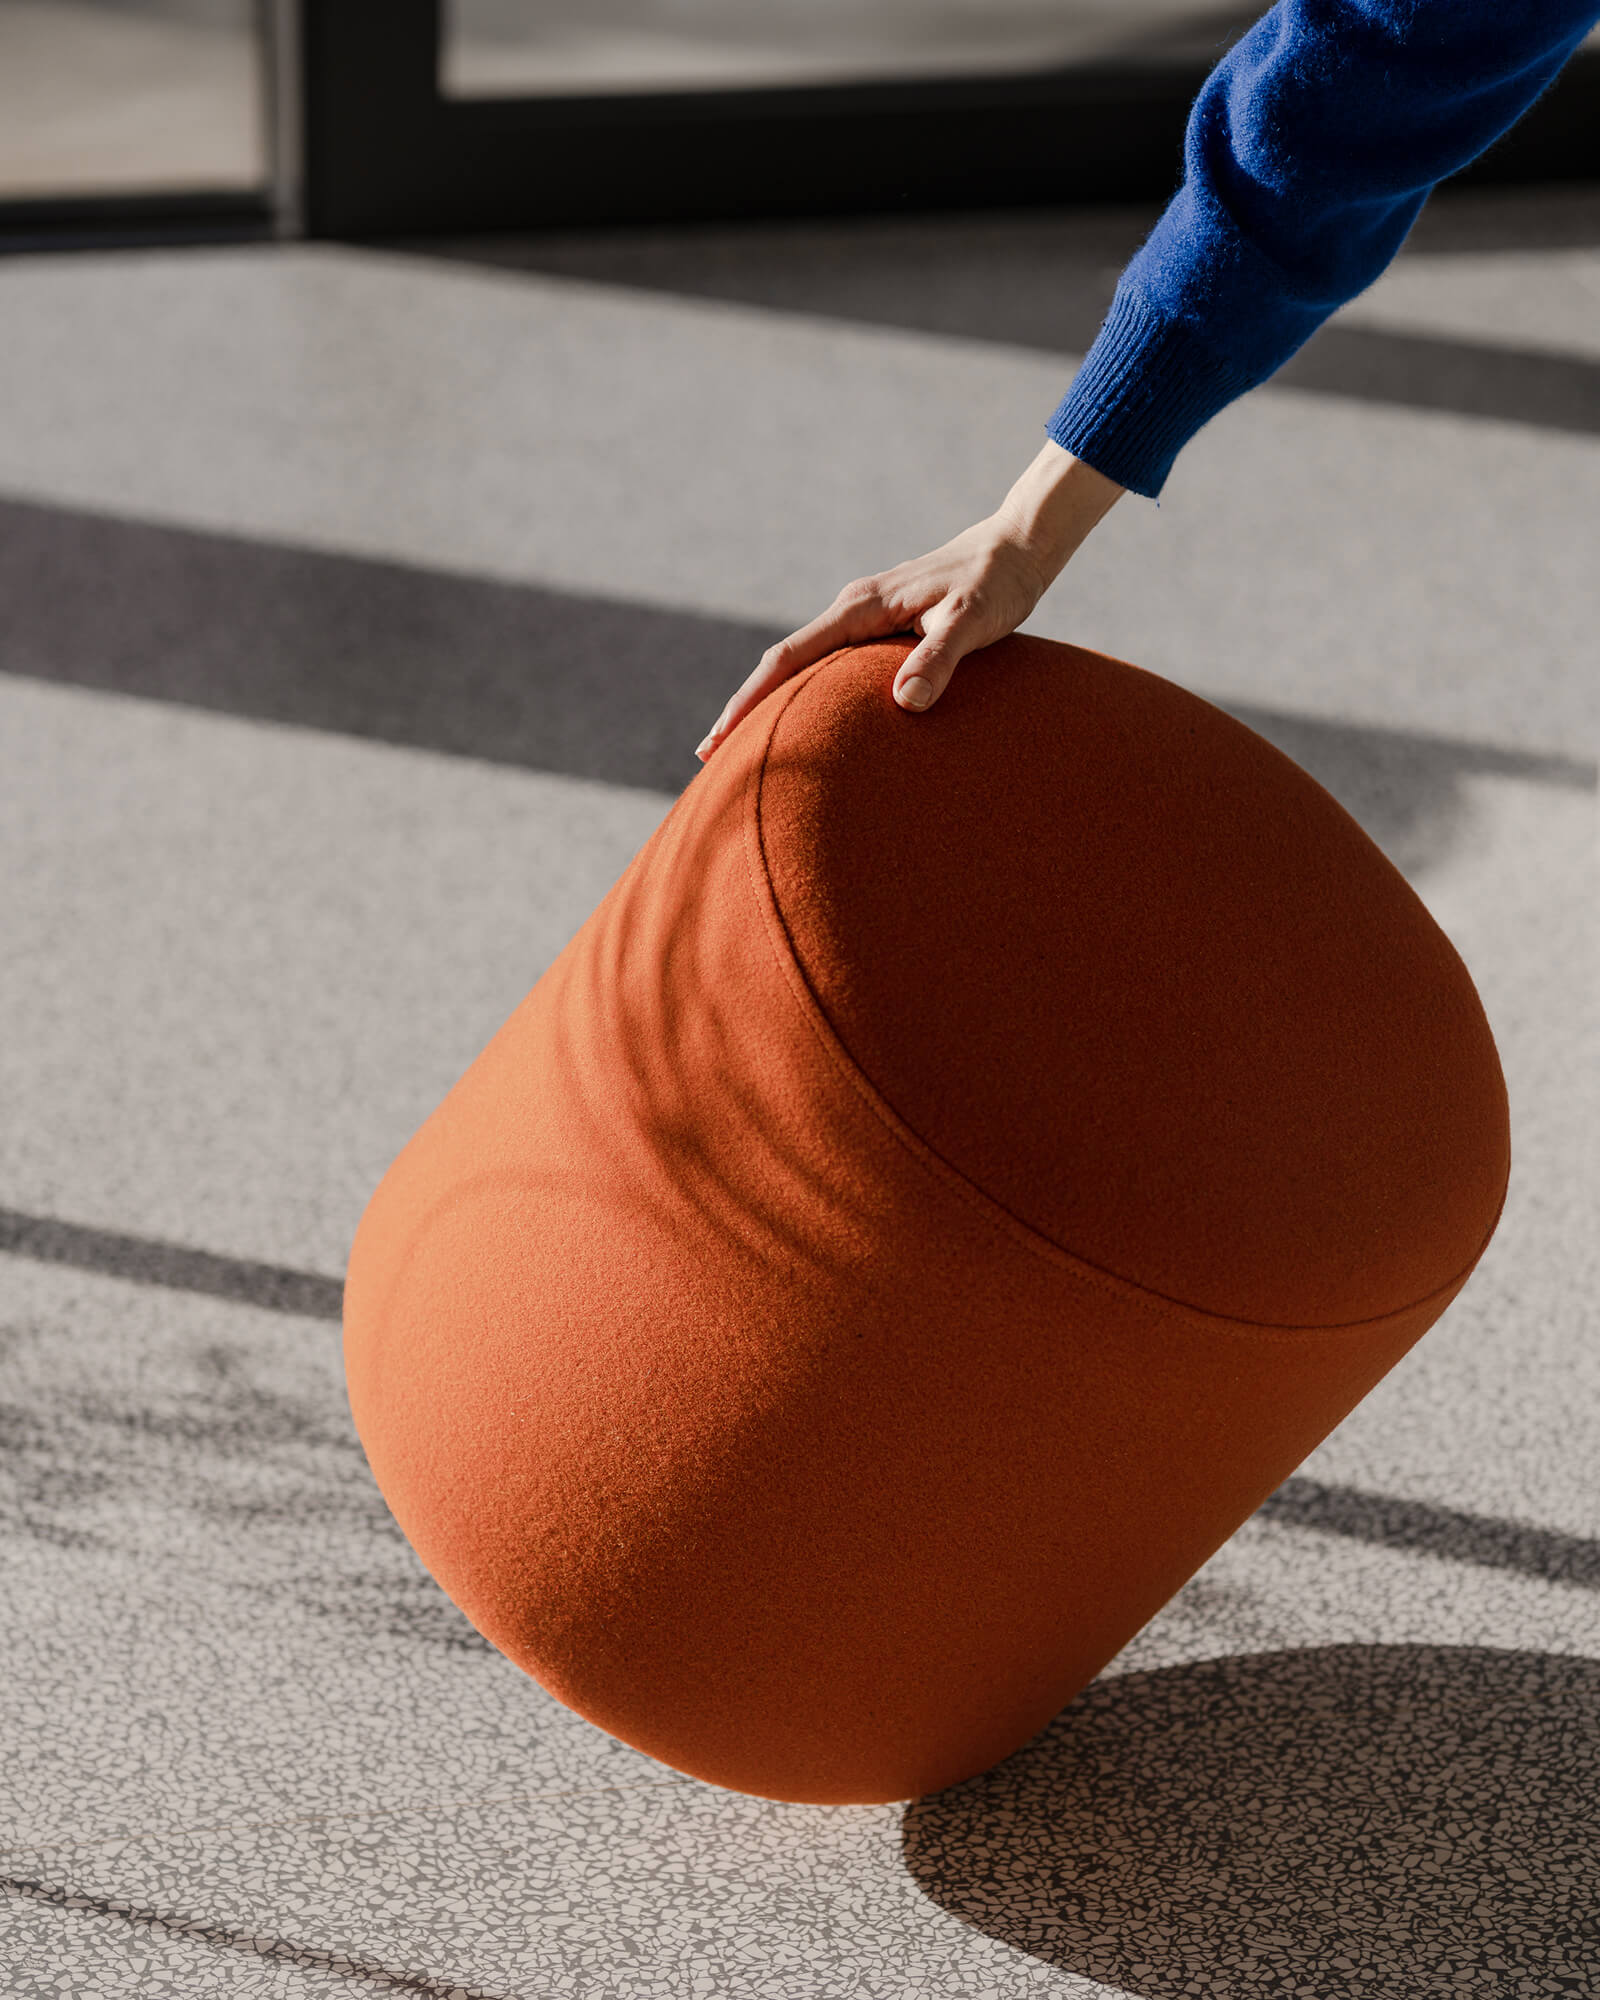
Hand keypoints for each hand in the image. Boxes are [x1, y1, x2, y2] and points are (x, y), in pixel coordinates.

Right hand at [696, 443, 1123, 759]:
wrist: (1015, 549)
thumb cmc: (997, 585)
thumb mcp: (974, 621)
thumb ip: (940, 657)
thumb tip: (904, 703)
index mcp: (861, 608)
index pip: (789, 657)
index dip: (750, 700)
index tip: (719, 738)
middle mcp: (852, 610)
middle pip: (781, 664)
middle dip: (744, 709)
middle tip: (709, 758)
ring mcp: (863, 619)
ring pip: (801, 665)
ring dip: (769, 703)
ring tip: (743, 750)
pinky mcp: (878, 629)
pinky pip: (826, 665)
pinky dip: (802, 694)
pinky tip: (800, 722)